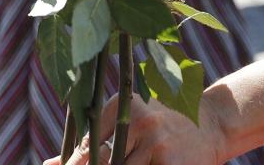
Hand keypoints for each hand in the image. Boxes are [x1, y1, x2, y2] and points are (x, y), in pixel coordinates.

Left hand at [46, 93, 229, 164]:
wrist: (211, 123)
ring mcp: (155, 143)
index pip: (87, 143)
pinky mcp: (170, 163)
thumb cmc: (162, 125)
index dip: (74, 162)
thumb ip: (94, 142)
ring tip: (134, 160)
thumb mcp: (128, 122)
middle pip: (103, 162)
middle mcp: (137, 120)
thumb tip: (51, 163)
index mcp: (121, 105)